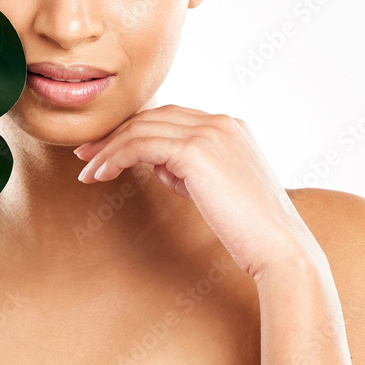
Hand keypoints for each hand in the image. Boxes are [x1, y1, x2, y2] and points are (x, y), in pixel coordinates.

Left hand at [73, 104, 323, 280]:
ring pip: (141, 129)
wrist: (279, 247)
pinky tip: (100, 175)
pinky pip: (140, 145)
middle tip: (85, 156)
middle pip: (151, 117)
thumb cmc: (250, 228)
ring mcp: (209, 133)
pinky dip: (115, 157)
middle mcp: (220, 122)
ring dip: (107, 149)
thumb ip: (190, 168)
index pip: (169, 118)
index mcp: (230, 126)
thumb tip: (158, 162)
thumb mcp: (218, 188)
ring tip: (87, 171)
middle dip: (114, 135)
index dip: (134, 131)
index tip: (106, 151)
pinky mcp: (196, 151)